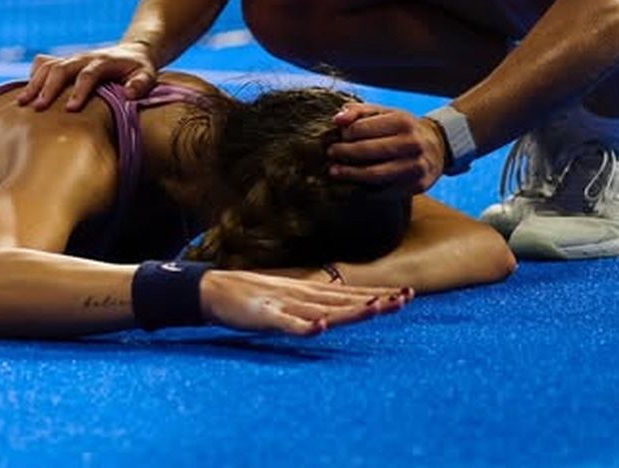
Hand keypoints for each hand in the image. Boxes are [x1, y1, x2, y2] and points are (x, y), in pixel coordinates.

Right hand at [17, 43, 158, 110]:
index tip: (70, 109)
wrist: (132, 51)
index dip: (79, 90)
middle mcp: (83, 57)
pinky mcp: (63, 62)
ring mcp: (71, 59)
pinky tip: (24, 93)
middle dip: (48, 87)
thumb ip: (141, 84)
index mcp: (103, 61)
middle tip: (37, 108)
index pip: (88, 74)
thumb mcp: (147, 75)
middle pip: (60, 69)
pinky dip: (32, 75)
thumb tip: (130, 95)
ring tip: (21, 103)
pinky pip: (43, 64)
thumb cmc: (139, 69)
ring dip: (34, 83)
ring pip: (47, 66)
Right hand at [200, 269, 411, 335]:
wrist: (213, 290)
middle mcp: (303, 295)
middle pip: (344, 299)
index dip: (377, 293)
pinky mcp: (266, 315)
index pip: (350, 293)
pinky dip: (304, 327)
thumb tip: (335, 313)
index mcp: (309, 292)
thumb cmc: (252, 297)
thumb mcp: (288, 300)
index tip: (406, 294)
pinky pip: (287, 323)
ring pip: (324, 309)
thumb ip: (311, 306)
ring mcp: (285, 305)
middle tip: (405, 299)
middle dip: (375, 300)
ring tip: (375, 309)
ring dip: (350, 310)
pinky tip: (321, 328)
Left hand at [326, 102, 448, 196]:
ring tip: (335, 172)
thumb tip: (336, 120)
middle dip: (344, 153)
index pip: (362, 128)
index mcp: (402, 121)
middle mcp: (412, 143)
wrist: (438, 146)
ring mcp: (415, 166)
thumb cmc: (403, 128)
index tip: (338, 136)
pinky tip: (354, 185)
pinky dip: (366, 189)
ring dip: (350, 174)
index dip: (345, 133)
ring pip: (374, 174)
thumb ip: (358, 112)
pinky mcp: (417, 186)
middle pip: (367, 151)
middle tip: (330, 154)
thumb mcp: (385, 113)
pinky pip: (385, 191)